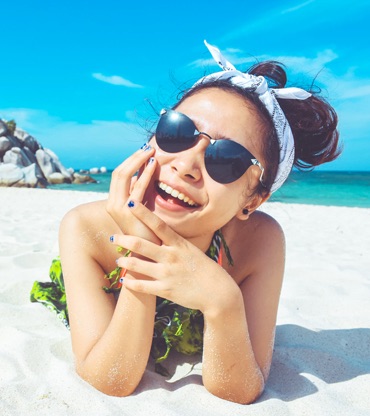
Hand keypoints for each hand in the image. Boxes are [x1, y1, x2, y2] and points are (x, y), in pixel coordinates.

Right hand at [106, 144, 159, 244]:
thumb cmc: (150, 228)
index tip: (144, 151)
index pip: (120, 175)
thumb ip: (143, 189)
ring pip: (124, 176)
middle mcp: (112, 203)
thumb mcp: (144, 204)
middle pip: (119, 172)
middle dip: (134, 158)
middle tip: (148, 147)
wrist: (150, 250)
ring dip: (138, 161)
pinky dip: (145, 173)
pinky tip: (154, 165)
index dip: (131, 161)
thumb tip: (148, 168)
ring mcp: (118, 207)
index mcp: (115, 201)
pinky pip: (137, 187)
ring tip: (151, 152)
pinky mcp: (128, 212)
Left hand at [111, 200, 238, 312]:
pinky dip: (130, 283)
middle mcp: (172, 257)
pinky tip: (124, 281)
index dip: (143, 213)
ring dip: (124, 262)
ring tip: (118, 260)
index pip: (158, 225)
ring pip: (137, 265)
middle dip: (124, 240)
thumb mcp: (191, 250)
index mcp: (179, 244)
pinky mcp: (166, 290)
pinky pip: (142, 286)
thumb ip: (174, 243)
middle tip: (113, 237)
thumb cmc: (204, 269)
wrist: (218, 292)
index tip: (131, 203)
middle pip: (141, 244)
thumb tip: (160, 233)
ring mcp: (168, 274)